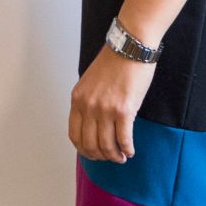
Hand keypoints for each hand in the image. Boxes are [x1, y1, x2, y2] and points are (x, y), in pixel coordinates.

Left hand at [68, 46, 154, 164]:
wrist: (129, 48)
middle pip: (90, 144)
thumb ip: (87, 103)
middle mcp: (88, 106)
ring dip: (115, 156)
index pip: (74, 135)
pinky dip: (127, 149)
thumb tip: (92, 126)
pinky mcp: (124, 110)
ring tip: (122, 156)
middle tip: (110, 157)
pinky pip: (124, 139)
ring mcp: (105, 109)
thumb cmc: (113, 63)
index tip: (93, 153)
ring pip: (106, 145)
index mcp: (77, 99)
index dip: (84, 149)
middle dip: (100, 156)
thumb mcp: (89, 83)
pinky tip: (130, 150)